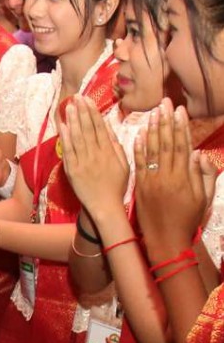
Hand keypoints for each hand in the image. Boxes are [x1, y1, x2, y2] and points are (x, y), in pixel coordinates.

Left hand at [60, 96, 128, 226]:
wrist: (105, 206)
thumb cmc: (116, 186)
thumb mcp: (124, 165)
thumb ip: (116, 145)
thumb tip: (109, 127)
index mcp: (110, 152)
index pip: (100, 127)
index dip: (93, 112)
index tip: (88, 99)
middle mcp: (96, 154)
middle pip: (88, 129)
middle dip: (82, 111)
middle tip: (77, 96)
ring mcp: (83, 161)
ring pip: (78, 137)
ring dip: (73, 120)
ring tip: (70, 106)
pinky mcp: (72, 169)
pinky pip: (68, 150)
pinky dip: (65, 137)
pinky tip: (63, 125)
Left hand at [135, 100, 206, 256]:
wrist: (166, 239)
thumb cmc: (187, 219)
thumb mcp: (203, 199)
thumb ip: (204, 176)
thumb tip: (198, 155)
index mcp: (184, 178)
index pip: (181, 146)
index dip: (180, 127)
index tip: (179, 111)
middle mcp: (166, 176)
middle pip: (165, 144)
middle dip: (165, 122)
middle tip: (164, 103)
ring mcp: (151, 180)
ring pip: (151, 151)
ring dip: (151, 130)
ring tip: (152, 112)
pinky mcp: (140, 185)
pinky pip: (138, 163)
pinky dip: (138, 148)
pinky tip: (138, 134)